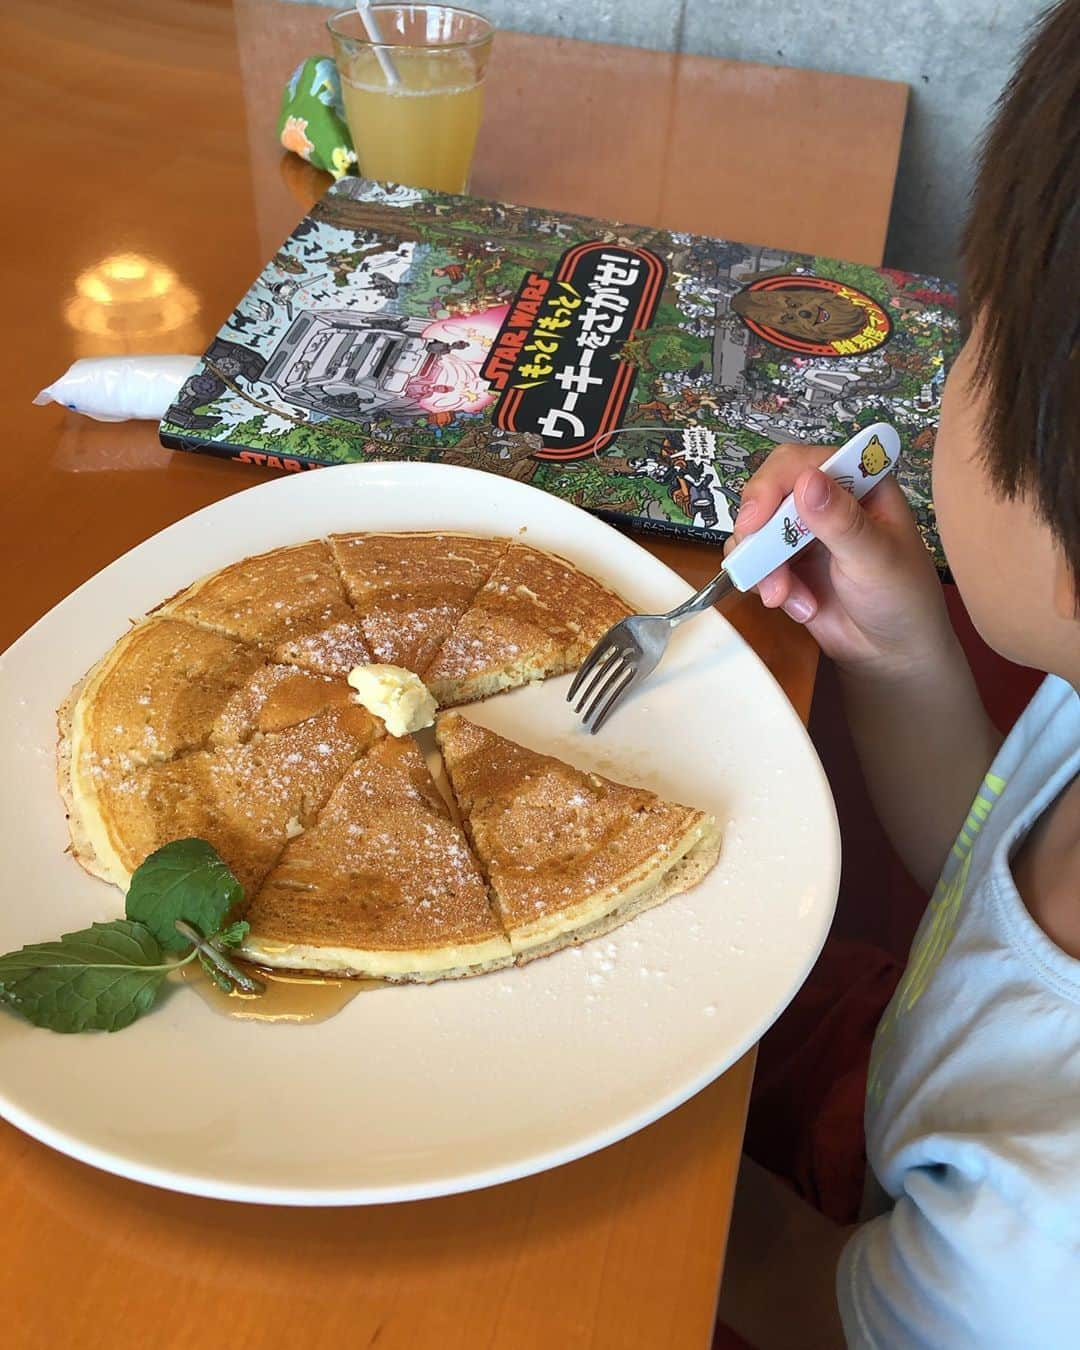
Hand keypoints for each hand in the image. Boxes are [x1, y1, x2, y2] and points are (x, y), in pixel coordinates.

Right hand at [726, 443, 953, 680]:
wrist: (891, 652)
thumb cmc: (902, 599)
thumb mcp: (877, 559)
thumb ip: (842, 522)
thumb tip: (808, 481)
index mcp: (859, 483)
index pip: (802, 462)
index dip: (773, 483)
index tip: (757, 519)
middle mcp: (827, 500)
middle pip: (769, 490)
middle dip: (758, 527)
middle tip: (752, 556)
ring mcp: (803, 532)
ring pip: (755, 528)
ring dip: (761, 564)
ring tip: (782, 596)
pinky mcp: (787, 562)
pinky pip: (753, 560)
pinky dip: (763, 583)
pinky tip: (795, 604)